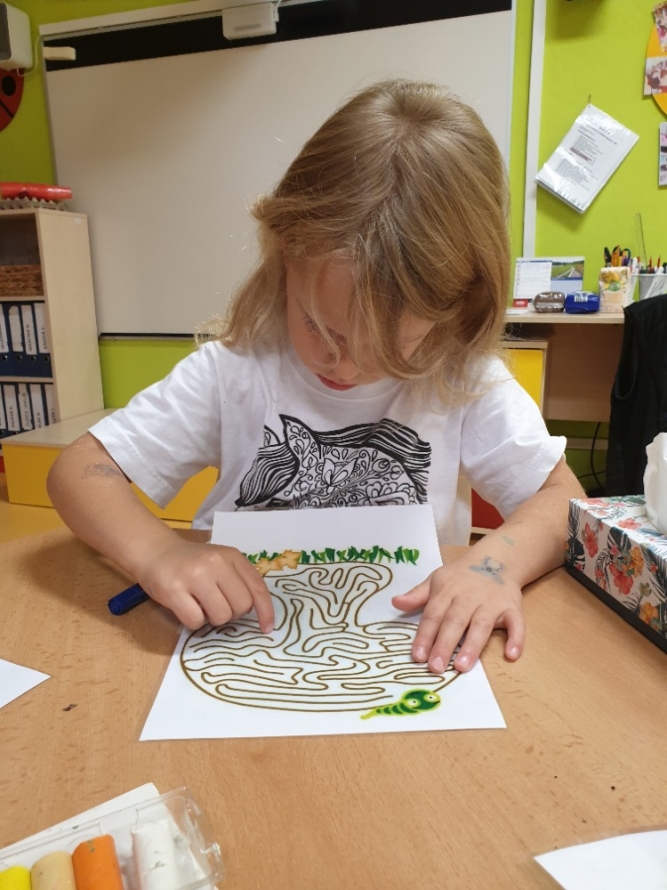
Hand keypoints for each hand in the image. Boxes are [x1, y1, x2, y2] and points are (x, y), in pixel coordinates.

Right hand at [136, 539, 273, 631]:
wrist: (155, 551)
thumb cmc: (192, 562)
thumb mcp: (221, 562)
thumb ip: (238, 580)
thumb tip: (256, 612)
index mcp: (232, 556)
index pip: (257, 588)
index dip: (265, 611)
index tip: (267, 628)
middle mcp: (216, 563)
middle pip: (241, 606)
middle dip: (232, 614)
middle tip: (216, 605)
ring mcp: (195, 576)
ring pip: (221, 616)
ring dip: (212, 619)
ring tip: (200, 605)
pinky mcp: (174, 590)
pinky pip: (196, 621)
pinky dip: (193, 622)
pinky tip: (186, 607)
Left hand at [391, 559, 524, 673]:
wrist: (496, 559)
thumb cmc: (461, 577)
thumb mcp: (436, 580)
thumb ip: (417, 595)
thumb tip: (395, 602)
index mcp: (447, 590)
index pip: (433, 614)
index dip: (425, 635)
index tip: (417, 656)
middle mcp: (469, 597)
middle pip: (455, 622)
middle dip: (444, 644)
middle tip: (435, 667)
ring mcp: (492, 603)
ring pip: (481, 625)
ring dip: (473, 646)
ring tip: (462, 666)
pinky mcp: (512, 608)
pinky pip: (516, 623)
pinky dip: (516, 638)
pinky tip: (511, 654)